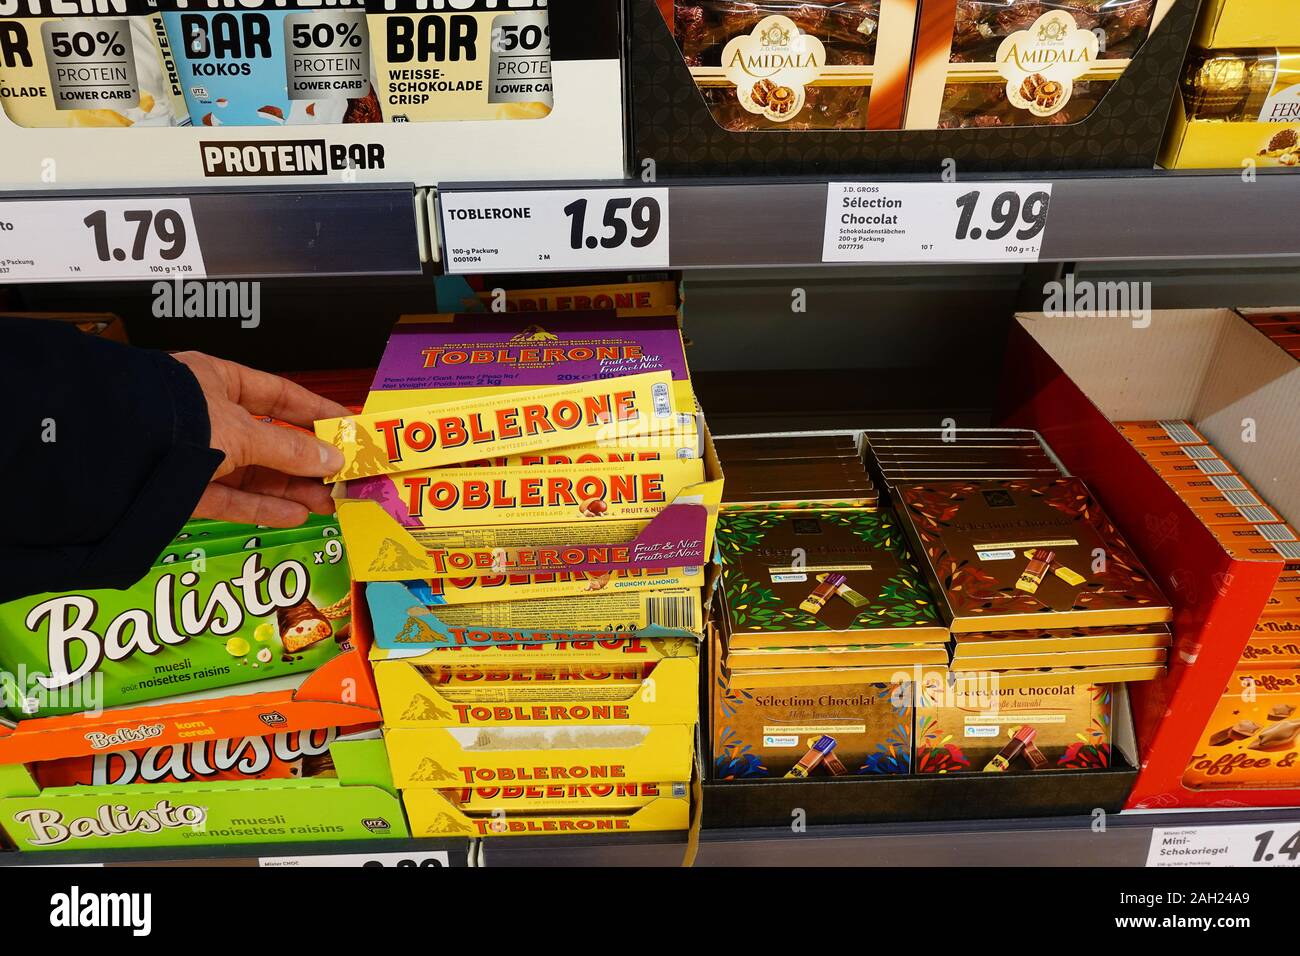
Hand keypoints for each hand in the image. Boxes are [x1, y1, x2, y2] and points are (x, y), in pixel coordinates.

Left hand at [175, 352, 349, 527]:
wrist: (113, 452)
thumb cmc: (175, 420)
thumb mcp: (242, 432)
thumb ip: (290, 449)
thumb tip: (333, 460)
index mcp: (216, 382)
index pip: (277, 394)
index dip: (314, 411)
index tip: (345, 427)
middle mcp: (206, 416)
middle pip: (269, 439)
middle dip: (307, 461)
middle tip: (342, 477)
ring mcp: (194, 454)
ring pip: (253, 473)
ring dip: (291, 488)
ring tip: (328, 502)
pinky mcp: (183, 488)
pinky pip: (231, 499)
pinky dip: (262, 507)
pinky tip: (294, 515)